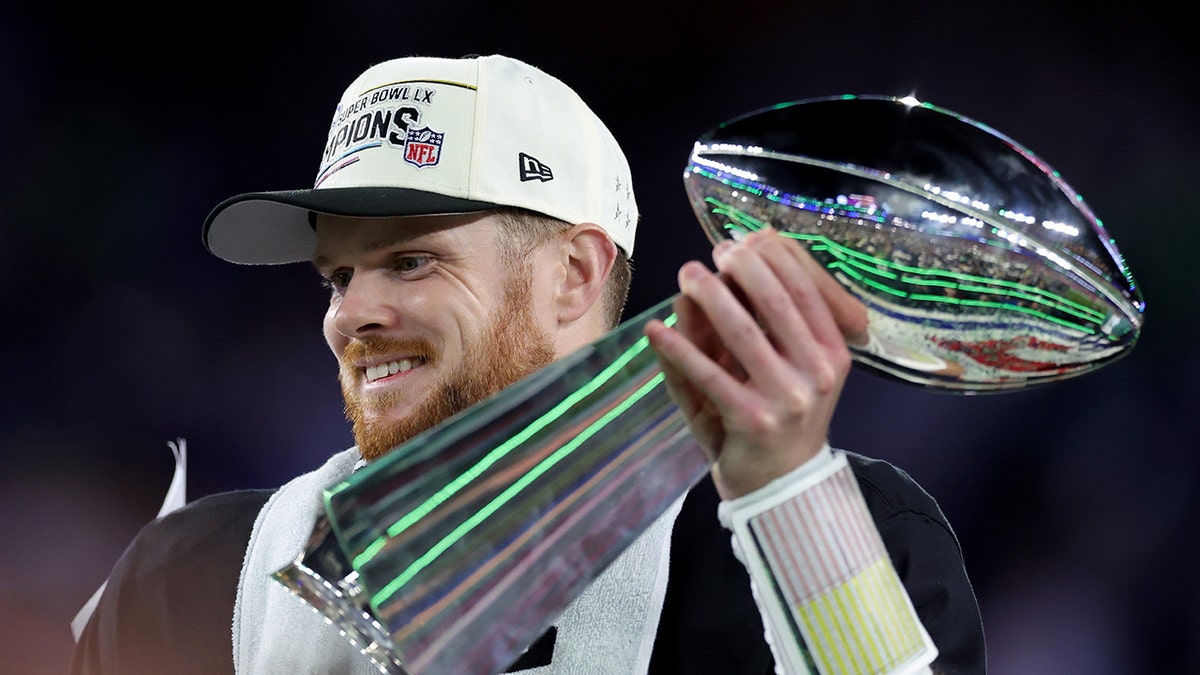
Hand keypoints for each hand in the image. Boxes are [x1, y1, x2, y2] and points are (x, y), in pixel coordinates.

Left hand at [645, 228, 867, 499]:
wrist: (782, 485)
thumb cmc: (780, 416)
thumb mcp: (782, 367)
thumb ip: (757, 323)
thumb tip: (718, 273)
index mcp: (833, 352)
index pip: (806, 290)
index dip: (772, 258)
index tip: (742, 241)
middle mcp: (818, 372)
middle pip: (776, 302)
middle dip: (740, 268)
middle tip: (712, 253)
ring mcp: (787, 397)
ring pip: (741, 332)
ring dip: (708, 297)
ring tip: (685, 276)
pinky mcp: (751, 420)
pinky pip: (708, 375)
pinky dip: (678, 349)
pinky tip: (655, 330)